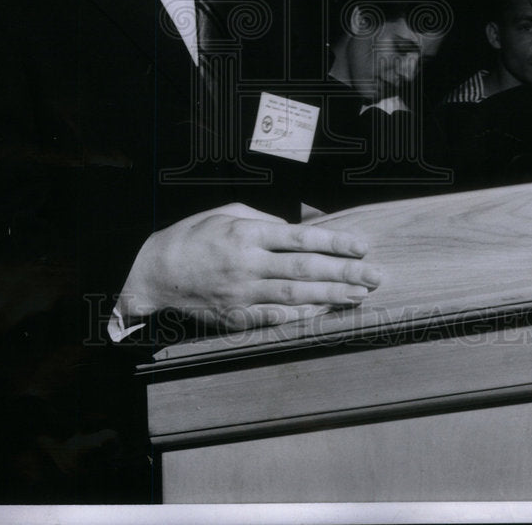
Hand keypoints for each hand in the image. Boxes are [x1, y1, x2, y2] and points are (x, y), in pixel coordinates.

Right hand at [116, 203, 382, 330]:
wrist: (156, 273)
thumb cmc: (193, 236)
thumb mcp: (226, 213)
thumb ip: (264, 220)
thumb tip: (297, 227)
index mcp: (247, 233)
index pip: (301, 238)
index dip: (334, 242)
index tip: (361, 246)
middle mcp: (248, 263)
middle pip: (305, 269)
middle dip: (344, 272)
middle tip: (375, 276)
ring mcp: (242, 293)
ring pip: (295, 296)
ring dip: (331, 297)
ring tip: (359, 295)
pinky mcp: (235, 316)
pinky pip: (274, 319)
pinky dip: (302, 318)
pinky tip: (325, 314)